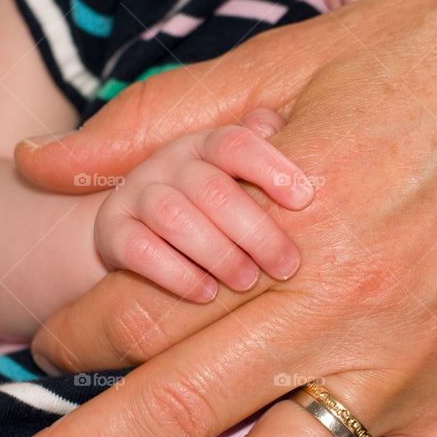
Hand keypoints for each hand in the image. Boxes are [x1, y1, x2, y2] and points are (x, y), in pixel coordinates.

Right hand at [95, 108, 311, 301]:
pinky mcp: (112, 232)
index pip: (237, 143)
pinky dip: (176, 274)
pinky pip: (139, 249)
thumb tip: (323, 157)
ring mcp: (138, 194)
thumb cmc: (215, 213)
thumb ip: (275, 171)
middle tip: (286, 266)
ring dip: (217, 252)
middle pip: (212, 187)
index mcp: (207, 144)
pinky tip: (206, 293)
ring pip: (174, 215)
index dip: (272, 168)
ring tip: (246, 282)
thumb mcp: (245, 188)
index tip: (306, 200)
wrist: (139, 234)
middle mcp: (170, 161)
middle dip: (254, 229)